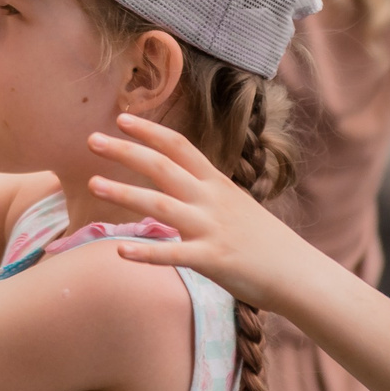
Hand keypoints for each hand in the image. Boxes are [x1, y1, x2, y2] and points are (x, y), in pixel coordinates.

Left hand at [82, 114, 341, 310]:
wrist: (299, 273)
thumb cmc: (264, 242)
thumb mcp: (236, 205)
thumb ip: (206, 193)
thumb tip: (179, 184)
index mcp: (217, 184)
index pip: (180, 146)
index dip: (151, 131)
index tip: (122, 118)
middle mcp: (211, 200)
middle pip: (162, 167)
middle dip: (125, 152)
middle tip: (90, 139)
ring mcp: (212, 228)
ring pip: (161, 205)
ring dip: (124, 193)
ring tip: (93, 184)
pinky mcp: (213, 260)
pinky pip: (174, 255)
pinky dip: (147, 252)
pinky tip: (120, 250)